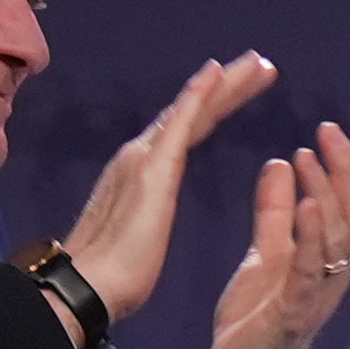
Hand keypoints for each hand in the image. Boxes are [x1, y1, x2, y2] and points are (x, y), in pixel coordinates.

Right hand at [59, 55, 274, 327]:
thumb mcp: (142, 235)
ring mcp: (146, 157)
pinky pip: (180, 122)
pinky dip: (199, 95)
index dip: (217, 106)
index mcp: (147, 173)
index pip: (190, 130)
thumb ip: (146, 216)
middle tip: (262, 65)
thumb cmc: (115, 276)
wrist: (88, 286)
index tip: (244, 87)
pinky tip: (219, 73)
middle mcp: (143, 155)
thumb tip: (146, 218)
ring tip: (258, 63)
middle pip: (194, 112)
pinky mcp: (152, 169)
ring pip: (192, 109)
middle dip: (228, 87)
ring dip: (226, 83)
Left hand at [200, 119, 349, 348]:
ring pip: (338, 236)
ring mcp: (317, 293)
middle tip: (332, 129)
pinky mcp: (293, 312)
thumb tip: (280, 162)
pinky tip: (305, 203)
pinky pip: (308, 270)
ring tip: (314, 152)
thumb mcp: (265, 256)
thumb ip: (274, 214)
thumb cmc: (256, 324)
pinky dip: (311, 235)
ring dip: (328, 191)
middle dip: (349, 169)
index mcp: (329, 259)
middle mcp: (334, 273)